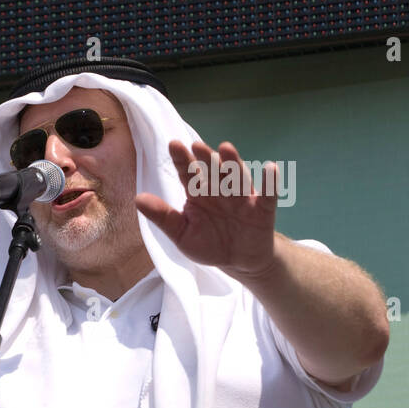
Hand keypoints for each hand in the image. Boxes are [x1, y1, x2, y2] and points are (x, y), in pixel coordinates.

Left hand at [135, 140, 279, 281]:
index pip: (188, 174)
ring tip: (226, 148)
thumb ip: (163, 217)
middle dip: (205, 158)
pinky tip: (270, 168)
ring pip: (236, 178)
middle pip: (212, 171)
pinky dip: (269, 183)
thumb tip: (138, 199)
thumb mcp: (181, 233)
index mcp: (199, 194)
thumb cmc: (208, 243)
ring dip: (232, 163)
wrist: (238, 262)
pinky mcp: (262, 209)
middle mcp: (220, 190)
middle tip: (196, 146)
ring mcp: (241, 198)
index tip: (174, 145)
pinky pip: (267, 196)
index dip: (182, 160)